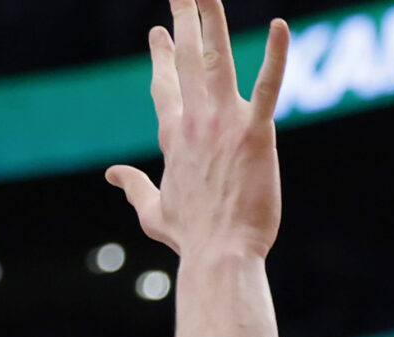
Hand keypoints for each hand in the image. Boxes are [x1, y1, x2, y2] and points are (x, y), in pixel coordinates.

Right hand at [106, 3, 289, 260]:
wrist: (219, 255)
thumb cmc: (191, 239)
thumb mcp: (152, 212)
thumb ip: (133, 187)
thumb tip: (112, 174)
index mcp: (174, 138)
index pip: (164, 87)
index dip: (161, 57)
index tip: (158, 32)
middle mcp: (195, 122)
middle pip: (186, 60)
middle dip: (183, 21)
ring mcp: (225, 124)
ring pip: (216, 59)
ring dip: (212, 20)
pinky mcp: (256, 134)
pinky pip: (267, 87)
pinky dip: (275, 56)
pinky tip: (281, 27)